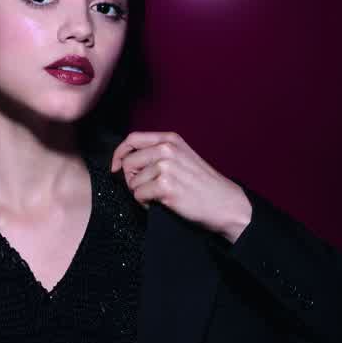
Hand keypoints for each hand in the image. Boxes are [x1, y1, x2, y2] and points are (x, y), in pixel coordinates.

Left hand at [110, 131, 251, 242]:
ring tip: (159, 197)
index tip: (116, 168)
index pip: (132, 139)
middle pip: (128, 162)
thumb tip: (125, 160)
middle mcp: (167, 149)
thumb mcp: (182, 157)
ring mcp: (166, 167)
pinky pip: (138, 195)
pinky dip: (145, 203)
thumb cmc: (202, 184)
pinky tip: (160, 204)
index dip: (119, 154)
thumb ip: (158, 152)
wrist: (225, 203)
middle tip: (146, 189)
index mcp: (170, 139)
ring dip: (140, 193)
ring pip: (132, 182)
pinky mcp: (166, 186)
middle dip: (131, 179)